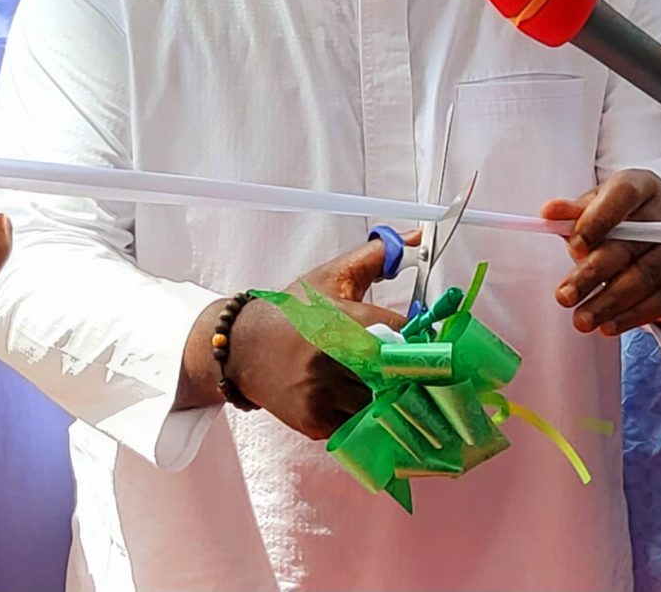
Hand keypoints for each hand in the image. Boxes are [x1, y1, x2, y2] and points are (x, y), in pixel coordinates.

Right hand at [225, 234, 408, 438]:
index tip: (419, 339)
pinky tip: (348, 394)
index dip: (416, 337)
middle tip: (400, 363)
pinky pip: (358, 424)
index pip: (403, 335)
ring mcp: (323, 396)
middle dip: (402, 370)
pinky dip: (361, 414)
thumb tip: (413, 237)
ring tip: (370, 377)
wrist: (241, 347)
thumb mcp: (331, 277)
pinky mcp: (316, 422)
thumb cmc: (291, 312)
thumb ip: (375, 256)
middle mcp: (332, 361)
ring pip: (379, 403)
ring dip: (382, 394)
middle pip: (395, 375)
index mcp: (342, 322)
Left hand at [541, 169, 660, 339]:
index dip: (598, 219)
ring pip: (647, 276)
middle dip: (592, 273)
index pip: (623, 195)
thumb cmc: (623, 225)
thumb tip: (550, 213)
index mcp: (643, 186)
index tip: (573, 246)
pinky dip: (633, 316)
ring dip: (609, 302)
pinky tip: (609, 325)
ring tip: (582, 319)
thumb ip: (574, 214)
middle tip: (565, 296)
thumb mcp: (595, 213)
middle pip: (631, 243)